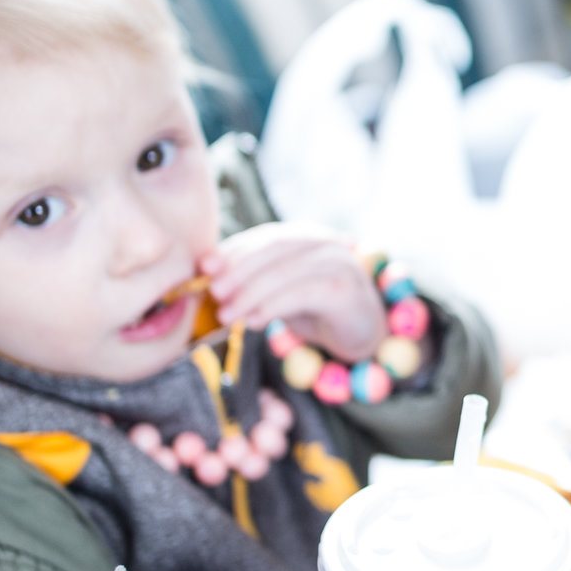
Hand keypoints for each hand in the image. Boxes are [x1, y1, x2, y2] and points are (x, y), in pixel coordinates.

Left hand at [201, 224, 383, 362]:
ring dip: (249, 293)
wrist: (366, 334)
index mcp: (305, 237)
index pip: (264, 237)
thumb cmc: (319, 312)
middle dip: (237, 271)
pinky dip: (273, 306)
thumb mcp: (282, 291)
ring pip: (284, 271)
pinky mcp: (347, 288)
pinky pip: (302, 293)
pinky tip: (254, 321)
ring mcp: (339, 262)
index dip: (233, 251)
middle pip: (272, 249)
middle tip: (213, 294)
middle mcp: (324, 242)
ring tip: (226, 315)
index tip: (204, 268)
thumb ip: (254, 281)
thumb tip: (209, 279)